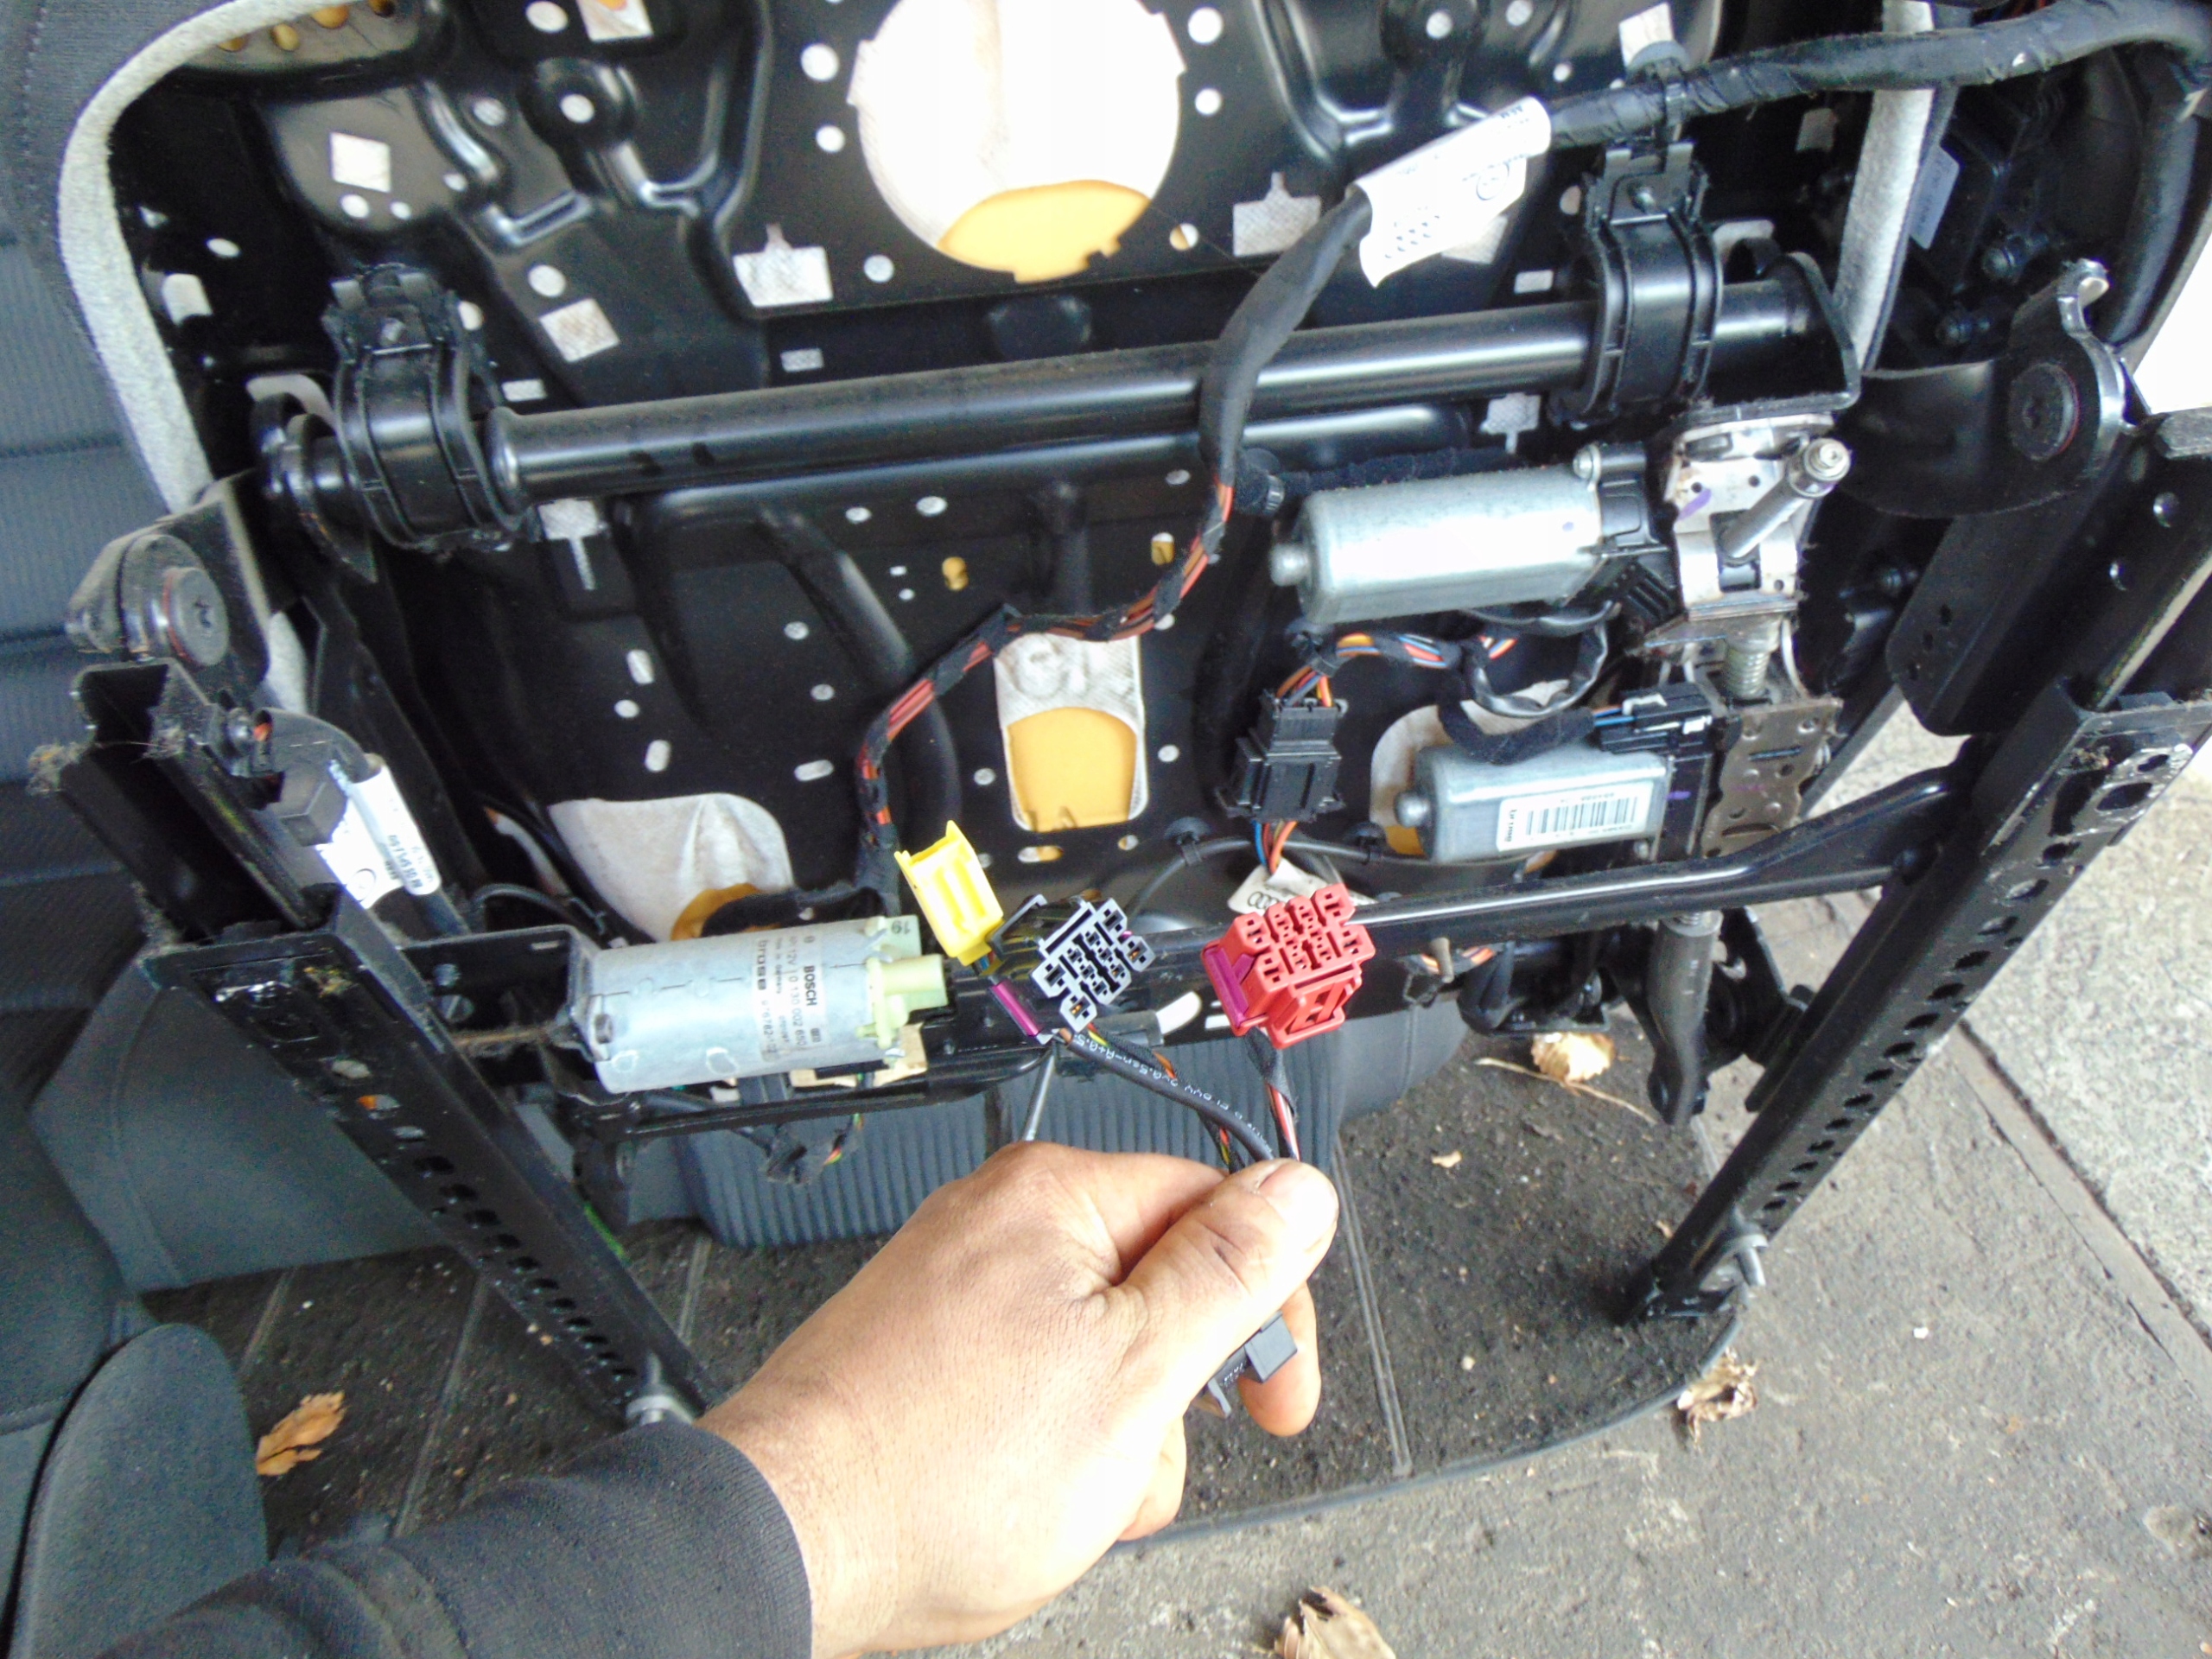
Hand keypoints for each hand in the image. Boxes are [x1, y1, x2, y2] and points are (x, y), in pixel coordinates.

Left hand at [700, 1143, 1339, 1656]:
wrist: (783, 1544)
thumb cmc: (936, 1471)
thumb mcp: (1134, 1374)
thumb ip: (1228, 1275)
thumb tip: (1300, 1189)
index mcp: (1054, 1197)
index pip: (1217, 1212)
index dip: (1266, 1312)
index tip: (1279, 1397)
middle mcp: (998, 1224)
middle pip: (1156, 1293)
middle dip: (1168, 1397)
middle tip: (1141, 1455)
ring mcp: (954, 1292)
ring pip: (1098, 1358)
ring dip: (1110, 1441)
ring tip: (1062, 1493)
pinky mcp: (924, 1356)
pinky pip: (1032, 1390)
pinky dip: (1045, 1449)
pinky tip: (1015, 1500)